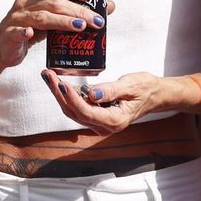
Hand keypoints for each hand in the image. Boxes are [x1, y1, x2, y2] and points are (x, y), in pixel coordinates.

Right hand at [0, 0, 114, 67]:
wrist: (3, 45)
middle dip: (77, 10)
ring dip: (63, 21)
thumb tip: (108, 6)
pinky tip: (32, 34)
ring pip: (42, 17)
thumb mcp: (52, 15)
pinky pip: (18, 31)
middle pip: (52, 2)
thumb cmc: (32, 26)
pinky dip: (25, 32)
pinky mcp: (10, 35)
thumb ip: (75, 9)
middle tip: (96, 20)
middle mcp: (24, 1)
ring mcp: (17, 18)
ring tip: (82, 26)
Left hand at [42, 70, 157, 135]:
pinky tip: (58, 83)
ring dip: (59, 94)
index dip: (71, 99)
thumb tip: (91, 93)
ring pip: (72, 111)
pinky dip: (66, 96)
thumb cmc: (144, 88)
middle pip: (74, 112)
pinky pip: (76, 108)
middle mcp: (104, 126)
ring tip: (48, 76)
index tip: (61, 84)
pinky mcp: (95, 117)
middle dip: (58, 94)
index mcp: (115, 121)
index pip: (86, 112)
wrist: (153, 95)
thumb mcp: (131, 86)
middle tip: (47, 74)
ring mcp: (99, 124)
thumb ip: (111, 90)